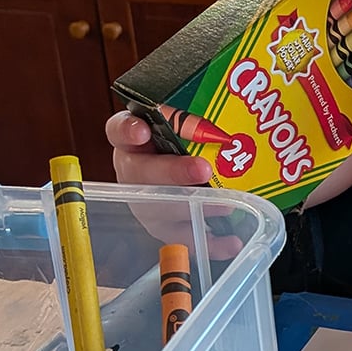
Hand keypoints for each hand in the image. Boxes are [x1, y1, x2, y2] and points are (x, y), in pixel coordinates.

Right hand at [105, 110, 242, 258]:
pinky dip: (209, 244)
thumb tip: (231, 107)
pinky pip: (184, 239)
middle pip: (143, 175)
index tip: (142, 130)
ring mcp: (147, 204)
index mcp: (132, 139)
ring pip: (161, 211)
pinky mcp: (166, 230)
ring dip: (194, 209)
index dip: (128, 131)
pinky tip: (231, 242)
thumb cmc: (184, 143)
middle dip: (173, 173)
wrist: (188, 172)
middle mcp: (134, 172)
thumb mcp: (185, 124)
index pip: (120, 131)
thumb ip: (193, 116)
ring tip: (225, 206)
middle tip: (202, 169)